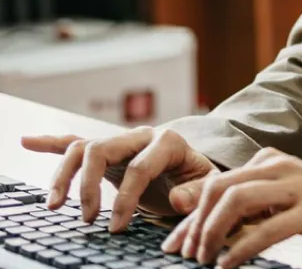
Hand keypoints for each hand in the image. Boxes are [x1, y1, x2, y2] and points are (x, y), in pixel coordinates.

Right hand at [21, 127, 216, 228]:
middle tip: (89, 220)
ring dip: (65, 174)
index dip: (126, 199)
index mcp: (168, 141)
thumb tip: (175, 199)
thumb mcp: (210, 187)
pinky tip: (28, 142)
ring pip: (83, 147)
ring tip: (56, 206)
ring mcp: (121, 141)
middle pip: (102, 149)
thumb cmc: (201, 181)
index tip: (116, 228)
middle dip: (89, 186)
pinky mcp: (107, 152)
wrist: (196, 171)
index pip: (139, 167)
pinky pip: (75, 142)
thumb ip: (197, 193)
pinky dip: (51, 143)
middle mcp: (140, 135)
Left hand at [161, 147, 301, 267]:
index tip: (173, 243)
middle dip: (197, 223)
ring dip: (213, 233)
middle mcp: (278, 166)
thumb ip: (238, 203)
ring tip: (204, 259)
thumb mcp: (270, 199)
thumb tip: (190, 217)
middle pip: (222, 186)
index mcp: (266, 160)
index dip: (191, 215)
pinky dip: (241, 248)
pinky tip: (227, 264)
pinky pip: (266, 229)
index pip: (217, 182)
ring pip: (238, 200)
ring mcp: (295, 187)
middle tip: (188, 253)